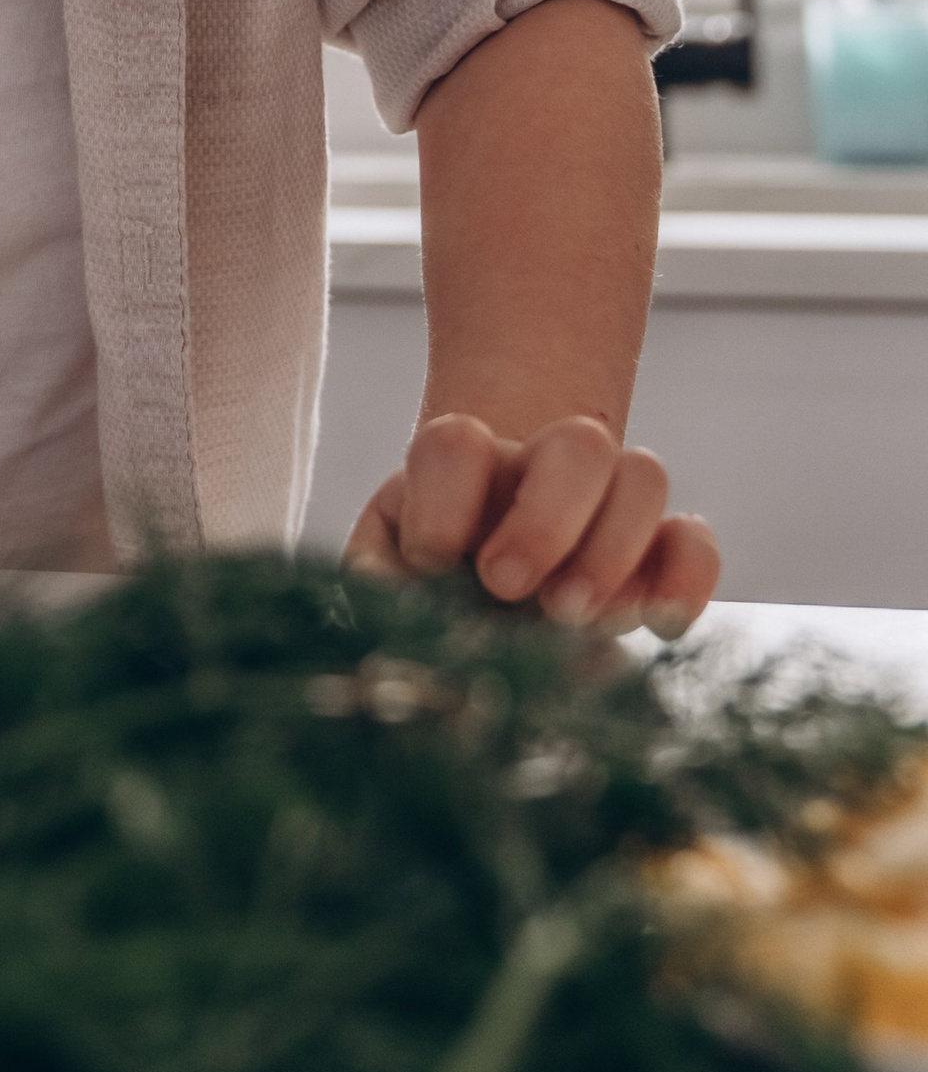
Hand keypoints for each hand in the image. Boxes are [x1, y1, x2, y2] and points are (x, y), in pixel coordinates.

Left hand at [343, 410, 720, 632]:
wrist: (476, 607)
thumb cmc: (419, 588)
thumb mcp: (383, 578)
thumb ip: (376, 580)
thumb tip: (397, 598)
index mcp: (460, 469)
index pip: (458, 443)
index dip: (445, 500)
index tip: (432, 562)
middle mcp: (538, 471)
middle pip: (580, 443)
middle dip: (548, 521)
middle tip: (507, 587)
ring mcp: (604, 508)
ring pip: (645, 476)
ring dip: (613, 550)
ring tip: (571, 619)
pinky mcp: (654, 559)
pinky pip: (694, 544)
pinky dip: (686, 581)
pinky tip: (655, 628)